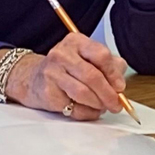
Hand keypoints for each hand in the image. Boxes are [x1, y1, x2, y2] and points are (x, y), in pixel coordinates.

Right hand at [4, 33, 127, 120]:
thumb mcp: (89, 59)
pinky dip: (86, 112)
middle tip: (116, 104)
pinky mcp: (48, 92)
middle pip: (92, 76)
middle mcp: (62, 54)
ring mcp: (52, 72)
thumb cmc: (67, 68)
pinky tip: (88, 109)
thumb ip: (109, 66)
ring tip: (102, 106)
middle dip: (108, 94)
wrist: (34, 78)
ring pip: (83, 93)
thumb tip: (119, 85)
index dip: (113, 74)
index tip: (120, 87)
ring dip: (97, 104)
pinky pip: (73, 107)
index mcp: (76, 42)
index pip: (101, 55)